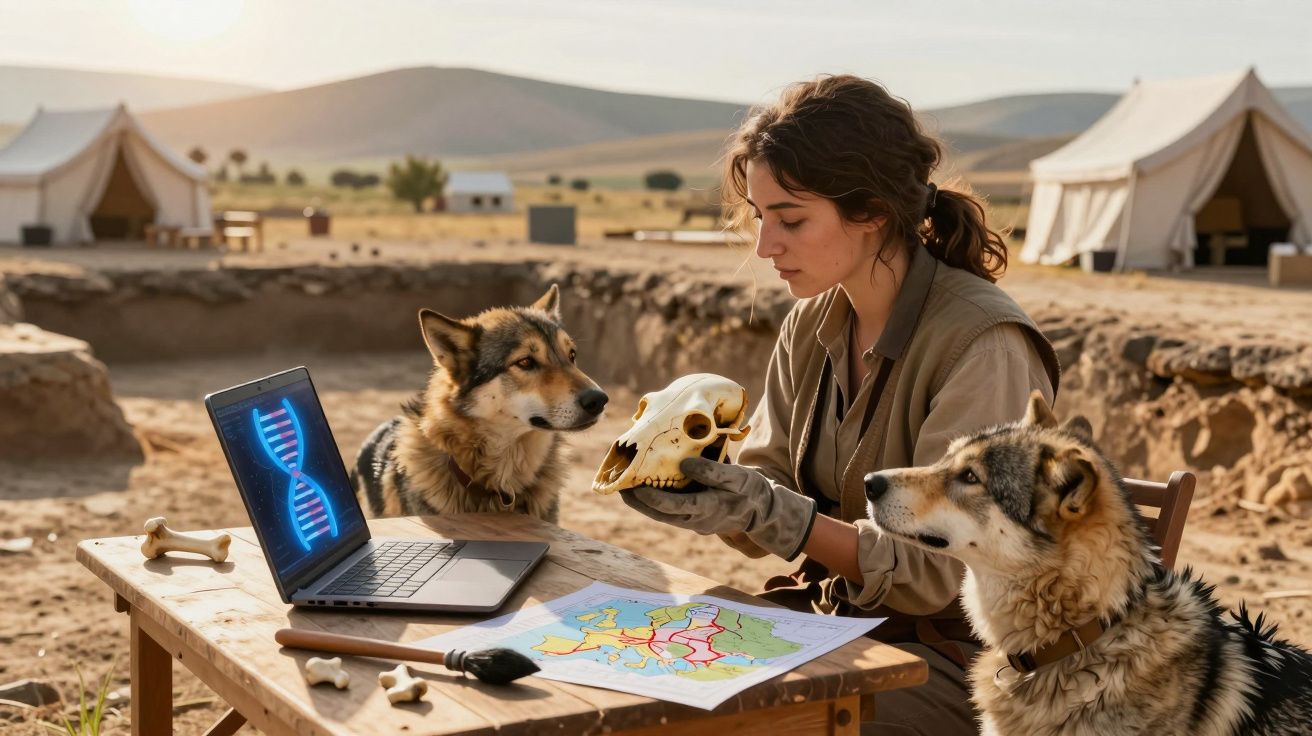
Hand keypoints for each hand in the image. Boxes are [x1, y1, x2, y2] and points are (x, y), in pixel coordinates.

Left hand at [620, 457, 816, 560]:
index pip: (672, 507)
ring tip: (622, 482)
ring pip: (659, 513)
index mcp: (706, 510)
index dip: (651, 497)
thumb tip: (685, 464)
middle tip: (617, 483)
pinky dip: (652, 497)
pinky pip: (666, 508)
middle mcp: (694, 520)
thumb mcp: (739, 478)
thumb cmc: (750, 491)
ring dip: (640, 500)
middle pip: (658, 513)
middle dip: (636, 500)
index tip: (633, 485)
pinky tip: (641, 482)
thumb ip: (713, 471)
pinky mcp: (690, 515)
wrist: (761, 511)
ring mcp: (691, 520)